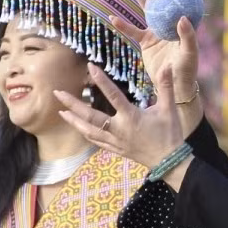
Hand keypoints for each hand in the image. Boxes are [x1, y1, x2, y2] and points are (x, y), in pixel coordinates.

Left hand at [56, 64, 185, 172]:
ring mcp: (115, 141)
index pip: (113, 95)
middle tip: (58, 93)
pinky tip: (78, 128)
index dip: (101, 80)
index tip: (90, 67)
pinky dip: (85, 133)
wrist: (169, 162)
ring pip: (88, 130)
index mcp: (131, 117)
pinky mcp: (115, 149)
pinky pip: (96, 141)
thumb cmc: (169, 134)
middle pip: (90, 116)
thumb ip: (166, 87)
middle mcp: (118, 129)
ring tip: (61, 112)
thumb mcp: (169, 109)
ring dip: (74, 120)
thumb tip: (167, 66)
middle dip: (73, 104)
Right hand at [114, 0, 202, 98]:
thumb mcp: (189, 55)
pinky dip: (123, 25)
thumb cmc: (186, 71)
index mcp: (187, 24)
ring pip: (147, 9)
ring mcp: (158, 31)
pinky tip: (113, 18)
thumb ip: (188, 36)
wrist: (172, 87)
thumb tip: (182, 17)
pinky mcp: (146, 42)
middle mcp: (172, 24)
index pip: (193, 0)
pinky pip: (133, 31)